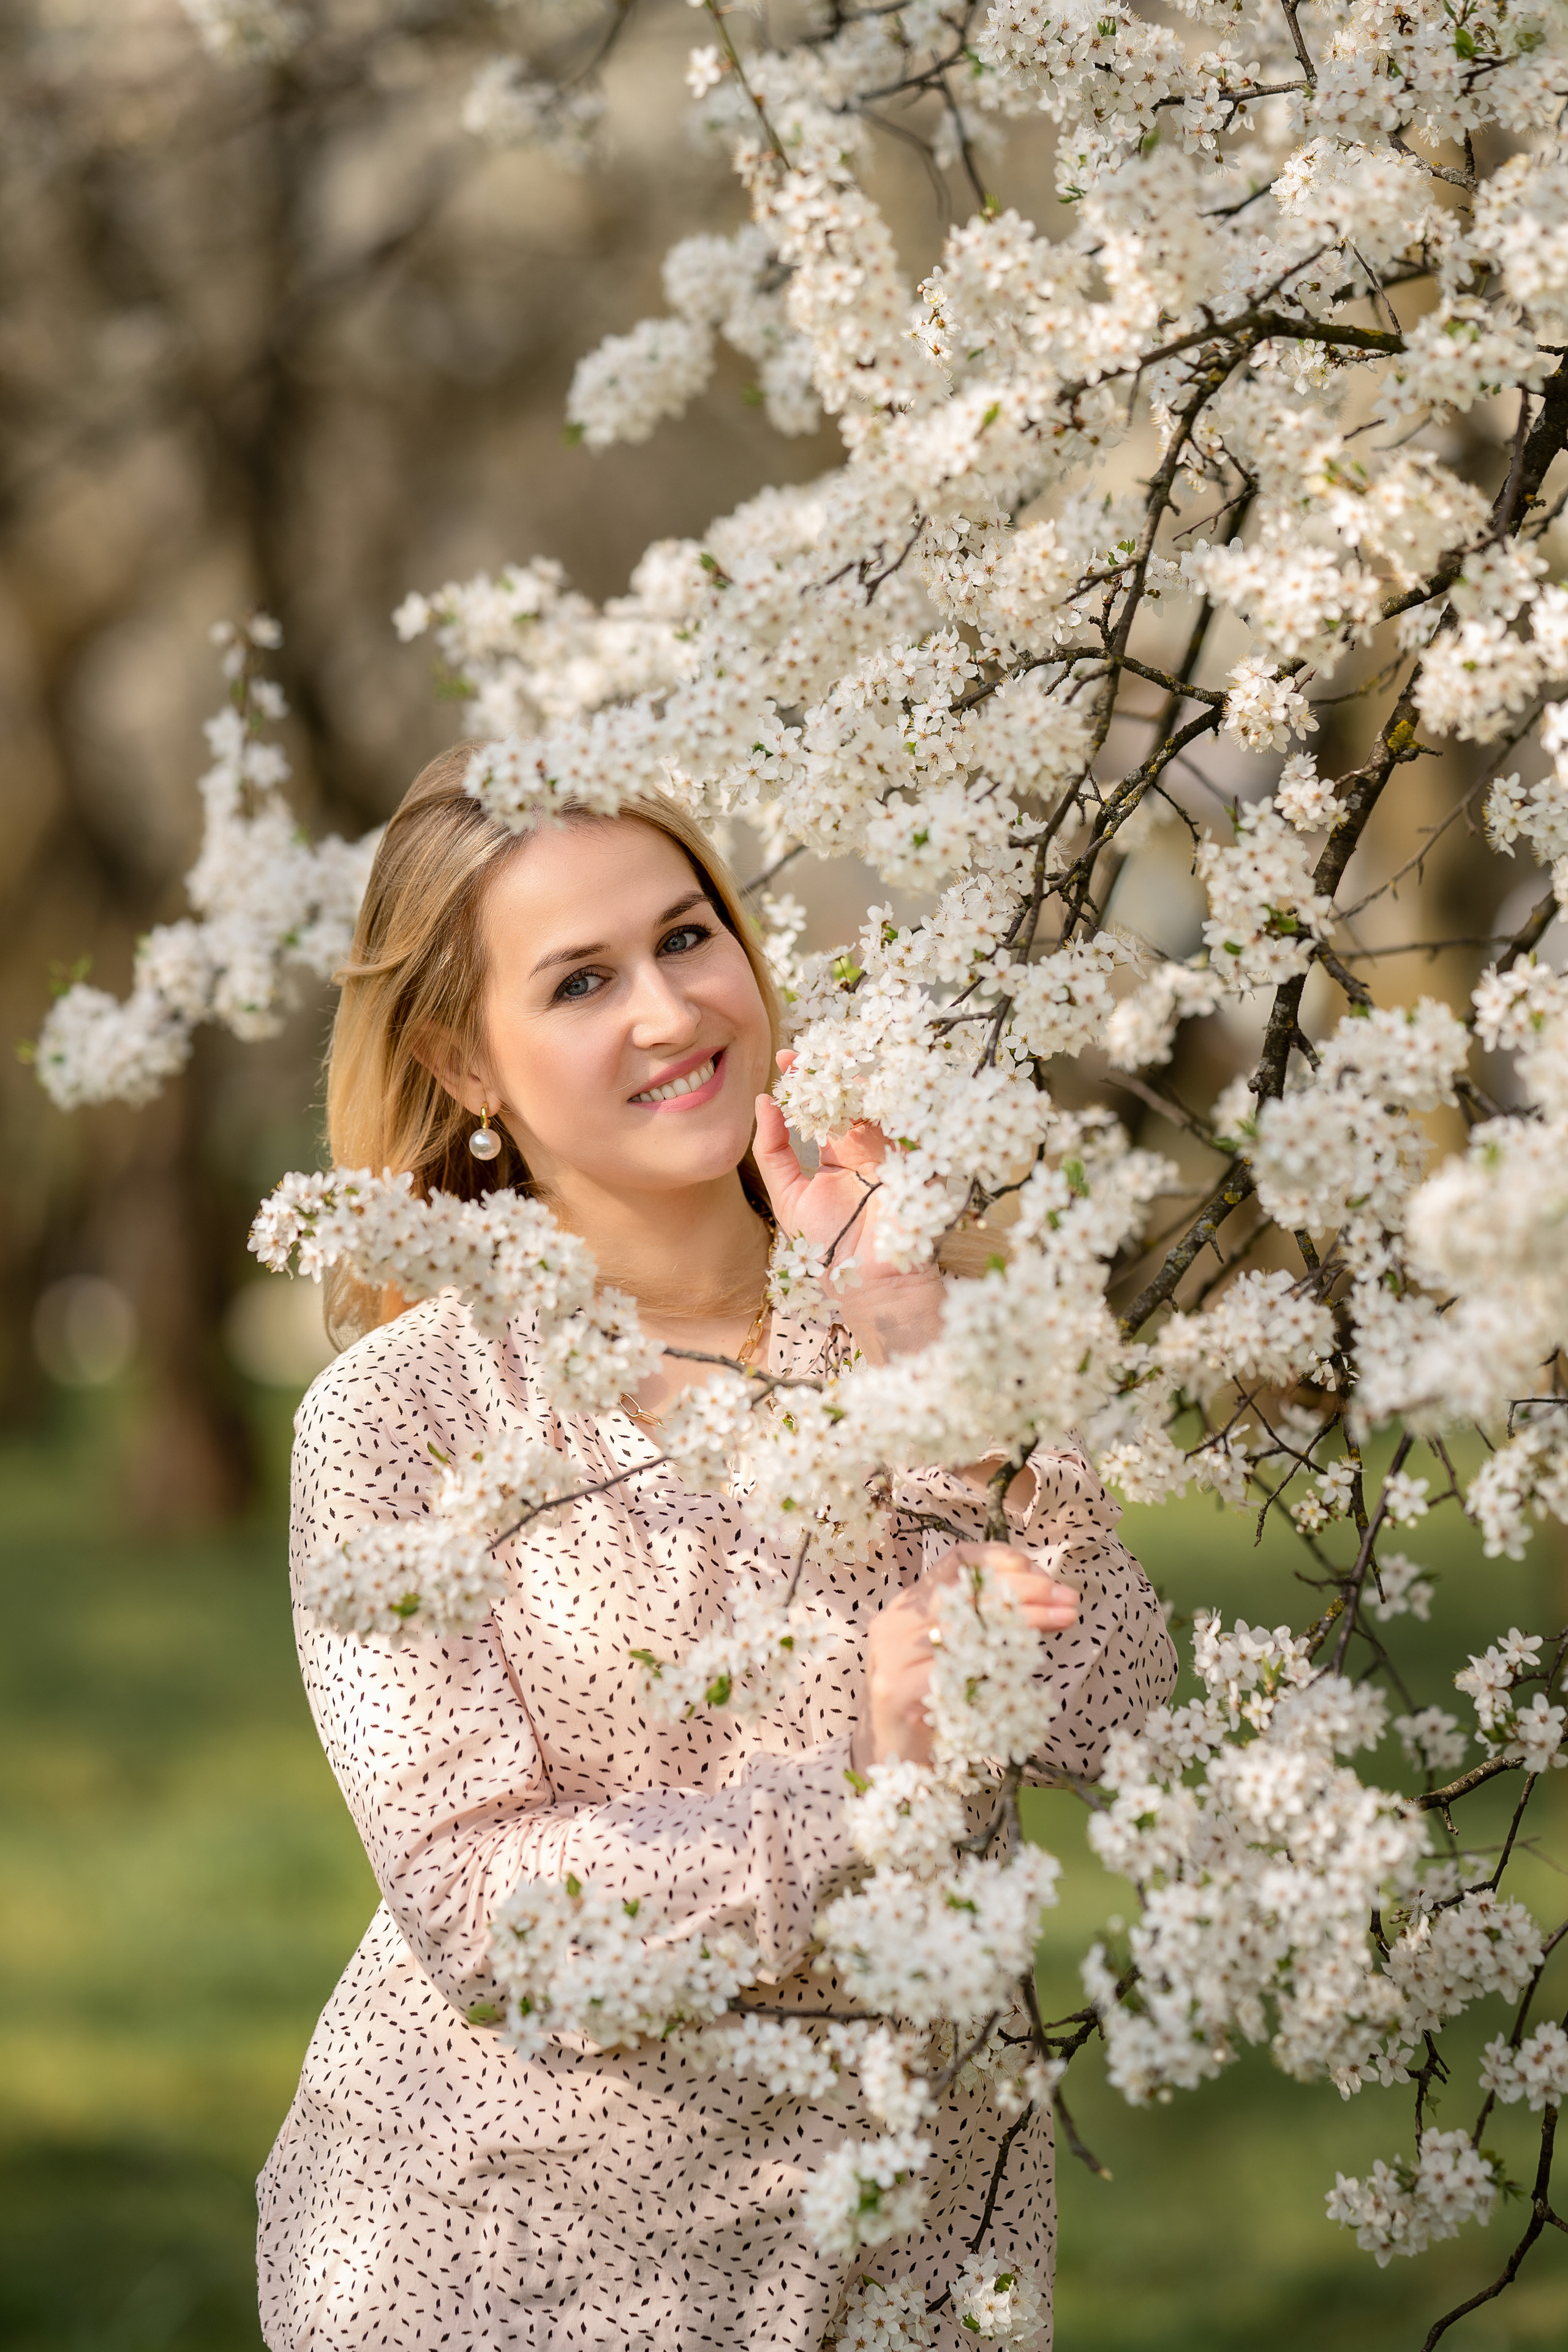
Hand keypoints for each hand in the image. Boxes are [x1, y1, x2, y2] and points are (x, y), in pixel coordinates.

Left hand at [752, 1052, 899, 1285]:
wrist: (867, 1283)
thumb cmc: (826, 1247)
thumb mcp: (788, 1195)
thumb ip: (773, 1150)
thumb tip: (763, 1100)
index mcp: (836, 1154)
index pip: (820, 1107)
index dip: (804, 1082)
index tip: (785, 1058)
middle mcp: (866, 1147)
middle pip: (850, 1097)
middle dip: (829, 1071)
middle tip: (808, 1051)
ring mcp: (893, 1151)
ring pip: (878, 1102)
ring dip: (857, 1080)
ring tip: (833, 1063)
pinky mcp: (918, 1161)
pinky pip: (910, 1123)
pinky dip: (894, 1101)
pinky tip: (870, 1085)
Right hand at [851, 1543, 1079, 1770]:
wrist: (893, 1758)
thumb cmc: (936, 1701)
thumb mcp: (962, 1652)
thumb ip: (989, 1623)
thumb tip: (1048, 1596)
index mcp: (910, 1604)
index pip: (956, 1560)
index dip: (1002, 1559)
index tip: (1043, 1575)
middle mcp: (896, 1621)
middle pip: (966, 1589)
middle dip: (1024, 1589)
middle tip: (1066, 1598)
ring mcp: (891, 1655)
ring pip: (966, 1626)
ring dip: (1023, 1621)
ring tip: (1063, 1619)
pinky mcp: (895, 1690)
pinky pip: (953, 1671)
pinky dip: (994, 1666)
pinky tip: (1024, 1669)